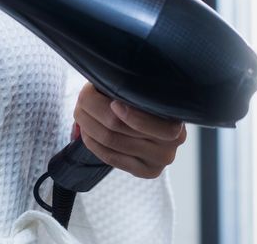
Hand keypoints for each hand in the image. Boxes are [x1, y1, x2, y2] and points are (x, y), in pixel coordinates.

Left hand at [72, 82, 186, 178]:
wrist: (152, 118)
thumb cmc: (142, 96)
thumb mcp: (140, 86)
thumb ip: (126, 86)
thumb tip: (99, 87)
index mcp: (175, 114)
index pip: (149, 122)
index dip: (127, 114)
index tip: (112, 102)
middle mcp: (175, 140)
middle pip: (117, 125)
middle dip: (92, 107)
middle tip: (83, 98)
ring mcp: (161, 159)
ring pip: (110, 140)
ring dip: (87, 124)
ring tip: (81, 112)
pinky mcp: (147, 171)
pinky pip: (110, 158)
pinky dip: (92, 143)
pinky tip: (86, 132)